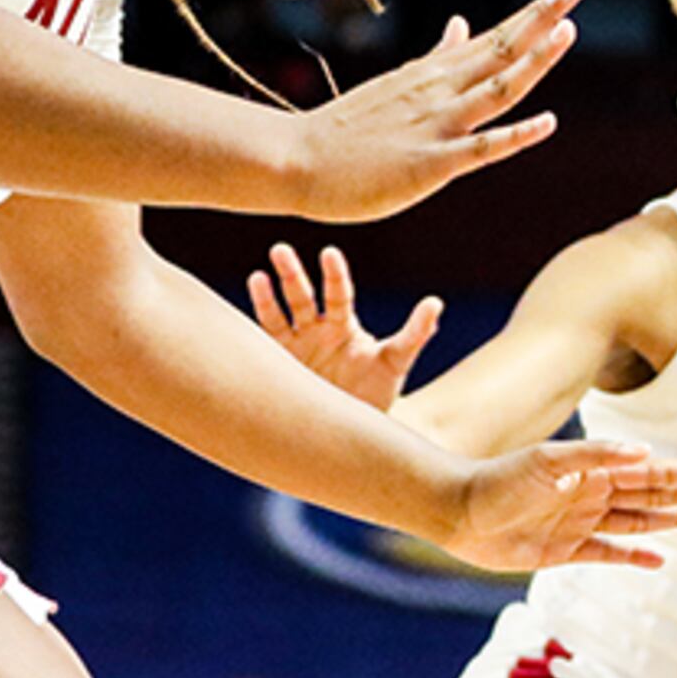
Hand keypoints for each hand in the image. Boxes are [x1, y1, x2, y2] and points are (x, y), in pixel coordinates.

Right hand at [248, 242, 440, 411]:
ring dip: (267, 295)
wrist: (350, 428)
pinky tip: (240, 317)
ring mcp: (294, 347)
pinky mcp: (277, 366)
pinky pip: (263, 342)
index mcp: (344, 326)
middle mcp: (316, 330)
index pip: (339, 294)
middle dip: (292, 274)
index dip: (334, 274)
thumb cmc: (375, 393)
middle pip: (303, 297)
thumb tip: (436, 302)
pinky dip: (253, 327)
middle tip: (281, 249)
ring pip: (278, 315)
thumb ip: (415, 334)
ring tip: (259, 275)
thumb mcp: (396, 362)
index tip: (329, 252)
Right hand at [286, 0, 582, 222]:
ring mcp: (436, 125)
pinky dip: (516, 135)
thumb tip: (462, 24)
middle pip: (502, 51)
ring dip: (534, 62)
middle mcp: (440, 91)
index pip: (496, 37)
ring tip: (567, 32)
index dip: (534, 15)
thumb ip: (438, 58)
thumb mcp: (398, 83)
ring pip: (496, 89)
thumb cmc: (347, 129)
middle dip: (541, 19)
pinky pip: (481, 148)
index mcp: (435, 74)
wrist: (294, 160)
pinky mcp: (430, 163)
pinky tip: (549, 122)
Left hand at [435, 439, 676, 572]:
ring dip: (676, 519)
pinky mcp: (565, 550)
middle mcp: (595, 494)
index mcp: (597, 470)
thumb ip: (596, 456)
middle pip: (658, 495)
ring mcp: (583, 522)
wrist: (455, 510)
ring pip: (642, 521)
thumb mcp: (547, 462)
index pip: (657, 473)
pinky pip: (609, 553)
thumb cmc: (498, 480)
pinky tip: (659, 560)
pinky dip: (635, 556)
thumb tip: (645, 454)